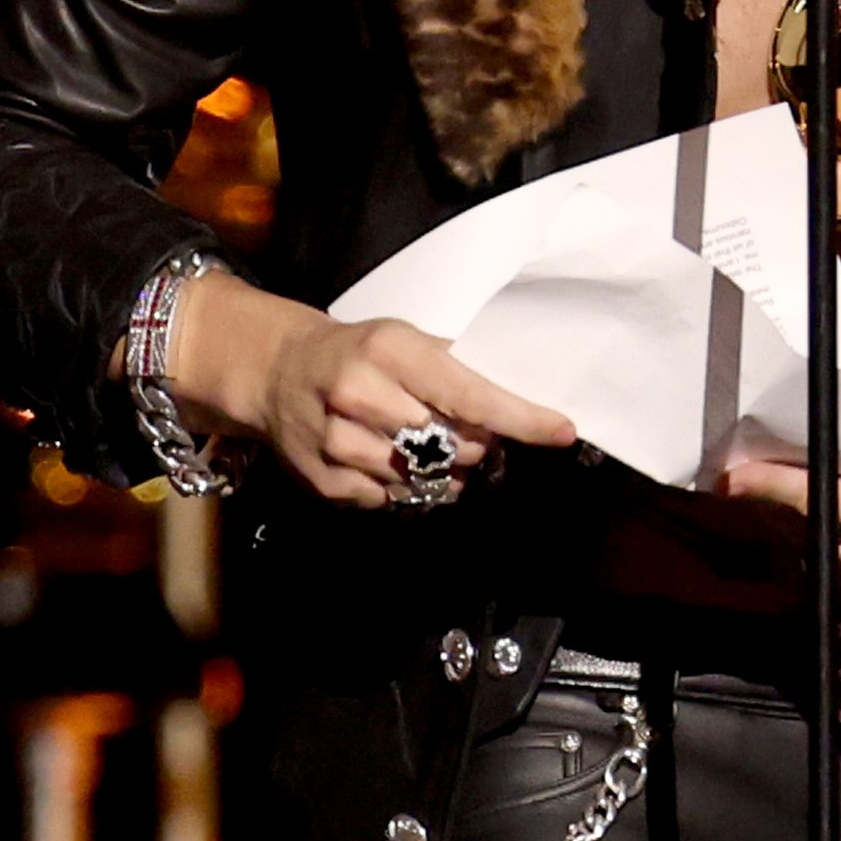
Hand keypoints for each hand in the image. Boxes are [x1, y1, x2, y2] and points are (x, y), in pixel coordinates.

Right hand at [162, 274, 573, 508]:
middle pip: (450, 444)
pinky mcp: (322, 480)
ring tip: (430, 448)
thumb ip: (457, 370)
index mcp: (390, 351)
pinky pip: (389, 500)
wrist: (278, 371)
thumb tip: (519, 408)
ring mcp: (335, 442)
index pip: (468, 394)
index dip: (519, 418)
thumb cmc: (363, 353)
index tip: (561, 431)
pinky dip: (406, 488)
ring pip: (421, 478)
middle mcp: (358, 394)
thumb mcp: (409, 340)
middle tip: (472, 435)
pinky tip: (394, 462)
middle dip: (475, 446)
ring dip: (442, 473)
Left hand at [711, 442, 840, 632]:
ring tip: (789, 490)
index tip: (737, 470)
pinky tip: (838, 524)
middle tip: (753, 468)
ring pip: (828, 559)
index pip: (825, 505)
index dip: (774, 487)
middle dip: (778, 505)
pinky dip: (834, 548)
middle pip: (813, 536)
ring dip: (803, 527)